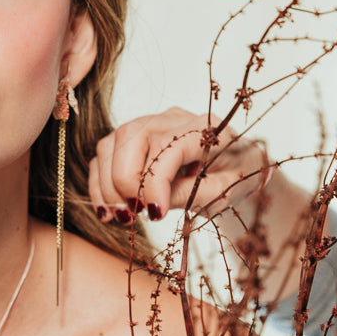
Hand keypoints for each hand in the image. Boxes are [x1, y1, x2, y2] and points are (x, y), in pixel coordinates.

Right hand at [89, 108, 270, 221]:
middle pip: (131, 136)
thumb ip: (188, 195)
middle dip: (124, 180)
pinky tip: (109, 210)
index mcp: (206, 128)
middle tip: (134, 214)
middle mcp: (175, 119)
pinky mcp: (133, 138)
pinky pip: (104, 155)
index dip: (154, 181)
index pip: (168, 145)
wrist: (236, 167)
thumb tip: (151, 205)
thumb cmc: (233, 179)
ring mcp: (150, 124)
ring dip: (108, 184)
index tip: (154, 214)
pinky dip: (99, 184)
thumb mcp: (222, 192)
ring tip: (123, 216)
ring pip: (111, 143)